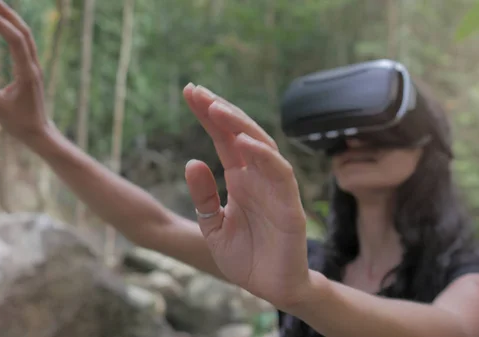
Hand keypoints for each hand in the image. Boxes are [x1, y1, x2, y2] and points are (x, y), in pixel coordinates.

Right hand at [0, 0, 50, 143]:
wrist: (39, 133)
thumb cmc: (18, 123)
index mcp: (26, 73)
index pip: (15, 40)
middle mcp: (34, 67)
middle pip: (24, 32)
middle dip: (7, 13)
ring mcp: (35, 68)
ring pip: (27, 38)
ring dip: (12, 20)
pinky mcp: (32, 72)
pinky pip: (26, 45)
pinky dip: (15, 32)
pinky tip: (5, 26)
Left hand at [183, 84, 311, 308]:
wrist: (270, 288)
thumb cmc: (245, 256)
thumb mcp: (212, 226)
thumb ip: (203, 196)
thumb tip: (191, 161)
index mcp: (240, 179)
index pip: (223, 139)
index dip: (208, 116)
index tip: (189, 92)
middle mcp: (257, 177)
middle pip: (241, 134)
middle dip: (220, 110)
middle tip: (196, 90)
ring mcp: (275, 188)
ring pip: (262, 146)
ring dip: (240, 125)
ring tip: (216, 108)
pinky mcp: (289, 205)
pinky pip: (279, 174)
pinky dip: (263, 156)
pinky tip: (243, 142)